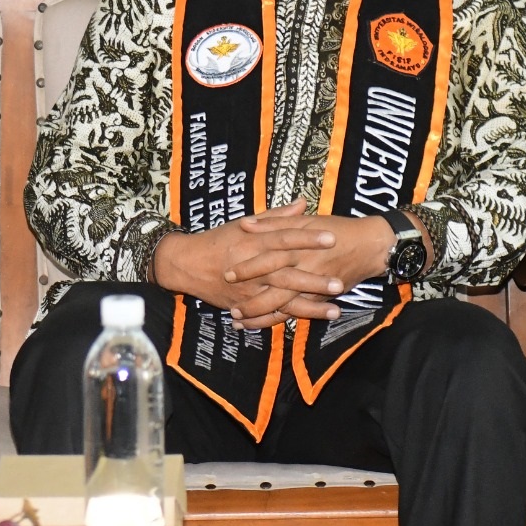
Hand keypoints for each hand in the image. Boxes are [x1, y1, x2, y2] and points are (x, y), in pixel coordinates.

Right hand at [152, 204, 394, 327]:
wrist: (186, 264)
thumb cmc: (219, 240)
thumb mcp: (245, 223)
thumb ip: (276, 216)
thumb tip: (303, 203)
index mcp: (254, 241)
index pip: (286, 237)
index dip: (309, 238)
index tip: (332, 238)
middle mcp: (253, 266)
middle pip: (288, 273)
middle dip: (315, 280)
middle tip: (339, 282)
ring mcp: (248, 289)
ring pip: (282, 300)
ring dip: (310, 306)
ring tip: (335, 309)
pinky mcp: (243, 305)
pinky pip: (268, 315)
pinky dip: (288, 320)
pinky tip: (309, 322)